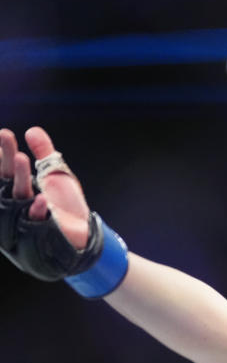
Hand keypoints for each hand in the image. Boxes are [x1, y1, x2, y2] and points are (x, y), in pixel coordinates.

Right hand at [0, 126, 89, 248]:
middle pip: (7, 178)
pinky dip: (37, 208)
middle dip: (6, 157)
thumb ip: (45, 153)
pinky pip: (36, 218)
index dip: (3, 154)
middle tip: (4, 134)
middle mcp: (18, 202)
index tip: (2, 133)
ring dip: (19, 176)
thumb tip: (32, 130)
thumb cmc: (65, 205)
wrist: (83, 232)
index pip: (6, 169)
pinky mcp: (42, 230)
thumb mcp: (56, 175)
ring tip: (21, 157)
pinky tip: (41, 197)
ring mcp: (28, 216)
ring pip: (19, 195)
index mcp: (19, 188)